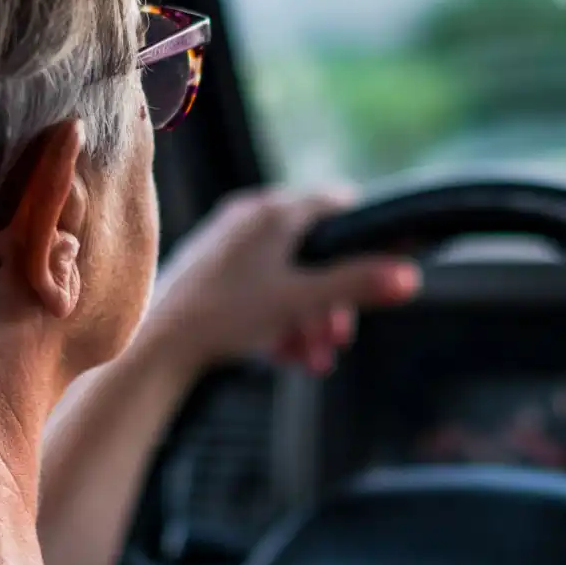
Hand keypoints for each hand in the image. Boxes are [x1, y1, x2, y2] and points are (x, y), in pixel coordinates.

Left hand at [142, 187, 420, 374]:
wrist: (156, 344)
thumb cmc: (224, 314)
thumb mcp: (302, 301)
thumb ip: (356, 286)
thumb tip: (409, 276)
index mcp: (273, 212)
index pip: (336, 207)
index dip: (363, 239)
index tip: (380, 269)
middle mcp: (249, 218)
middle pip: (312, 253)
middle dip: (332, 300)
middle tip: (338, 338)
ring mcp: (227, 245)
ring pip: (286, 277)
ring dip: (307, 318)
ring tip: (310, 357)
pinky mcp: (209, 272)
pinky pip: (259, 289)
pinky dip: (278, 318)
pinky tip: (282, 353)